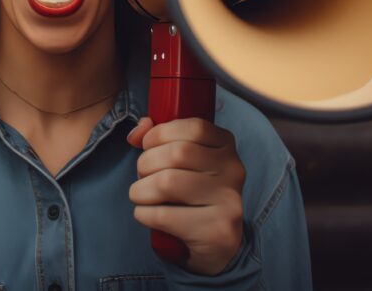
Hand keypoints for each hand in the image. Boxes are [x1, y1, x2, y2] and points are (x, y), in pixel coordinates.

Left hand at [127, 116, 245, 275]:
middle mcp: (233, 170)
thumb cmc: (191, 194)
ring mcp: (229, 201)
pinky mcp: (217, 230)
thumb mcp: (181, 161)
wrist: (217, 245)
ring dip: (141, 190)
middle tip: (142, 177)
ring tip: (141, 196)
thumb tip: (137, 131)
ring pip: (168, 182)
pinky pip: (164, 215)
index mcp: (226, 146)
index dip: (161, 133)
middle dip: (146, 164)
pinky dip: (144, 214)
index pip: (194, 127)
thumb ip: (159, 138)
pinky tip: (146, 215)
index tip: (147, 145)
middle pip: (177, 153)